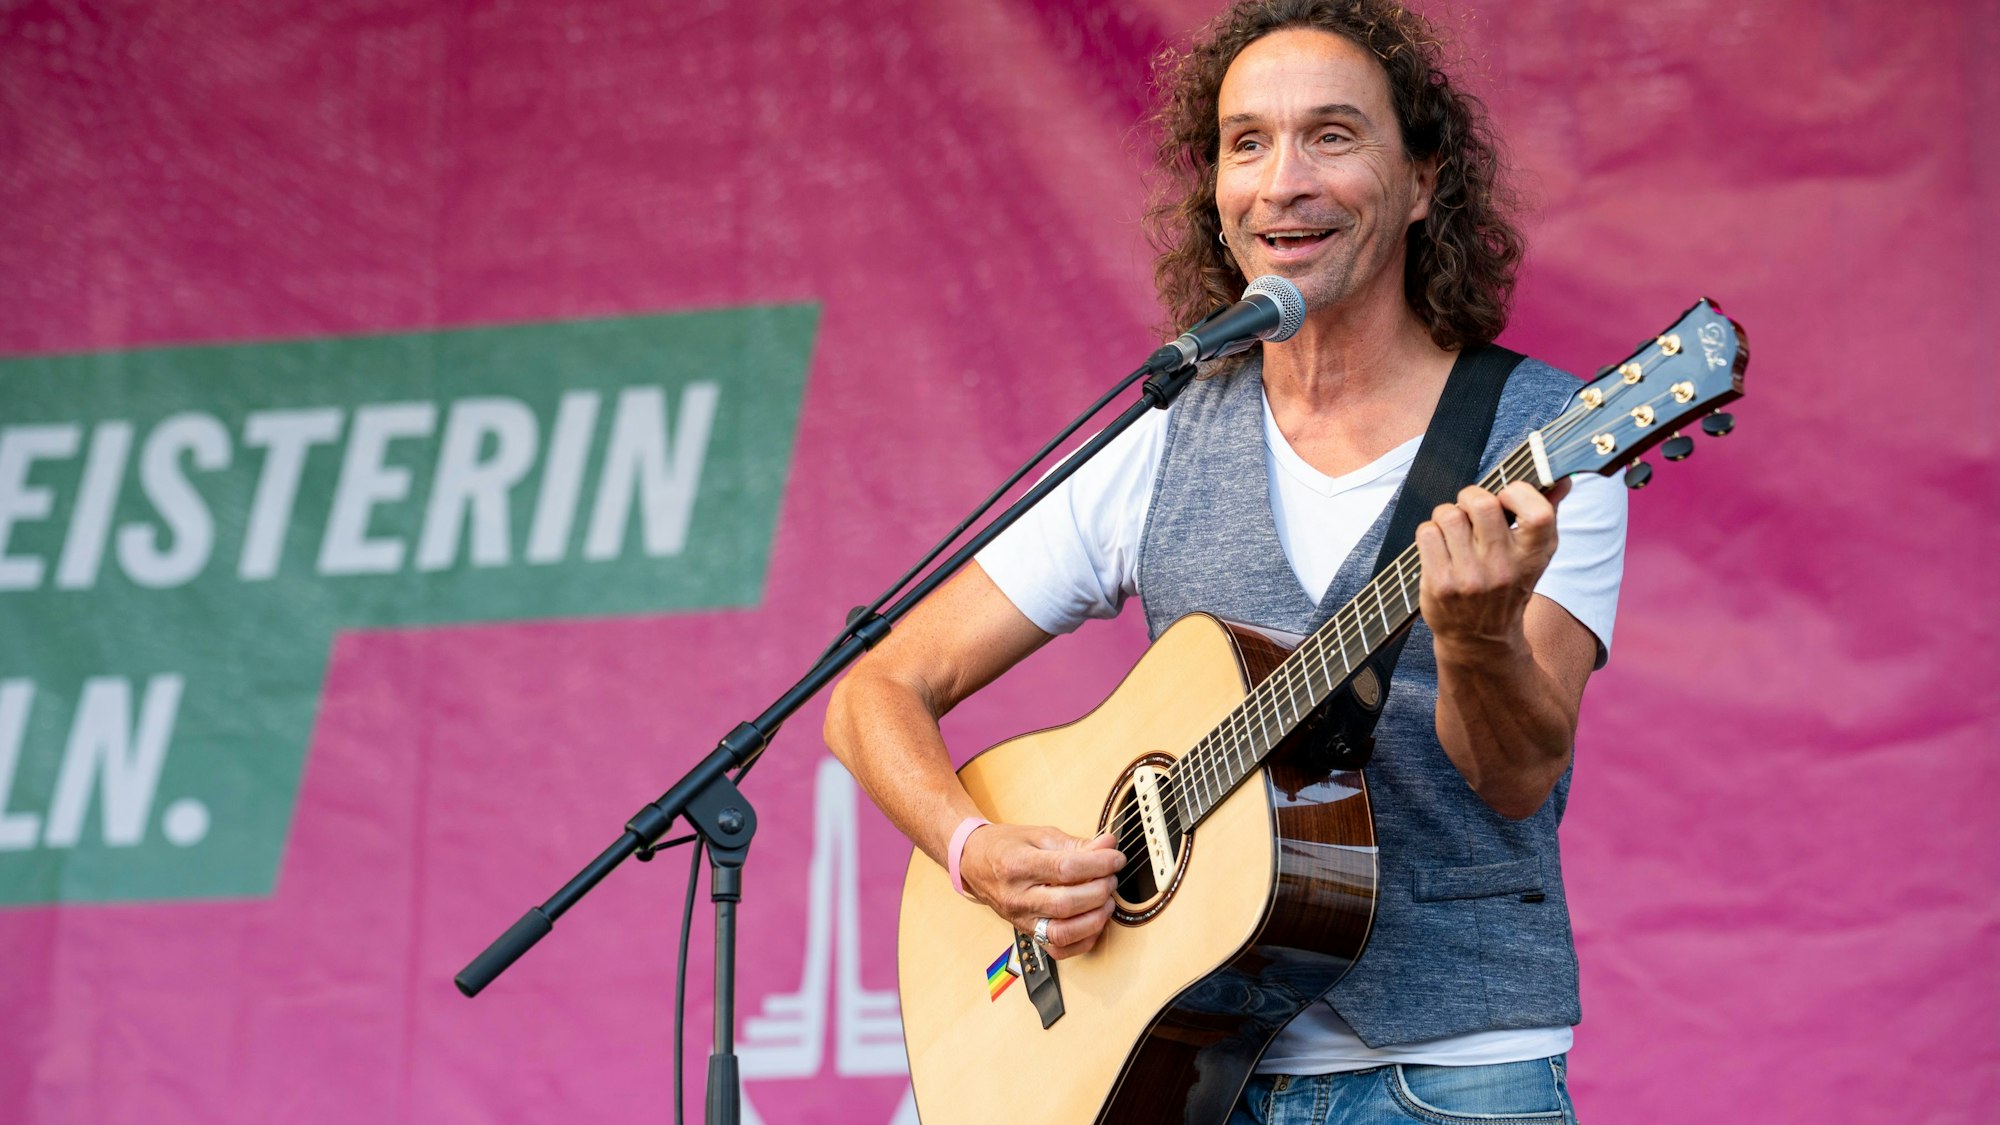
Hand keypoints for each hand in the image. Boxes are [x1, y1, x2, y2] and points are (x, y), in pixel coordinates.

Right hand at [958, 824, 1124, 959]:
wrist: (974, 863)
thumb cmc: (1006, 847)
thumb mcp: (1039, 835)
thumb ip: (1075, 843)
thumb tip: (1108, 846)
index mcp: (1018, 865)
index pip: (1065, 869)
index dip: (1098, 864)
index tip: (1116, 858)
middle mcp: (1018, 897)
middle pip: (1066, 903)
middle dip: (1099, 890)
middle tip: (1111, 877)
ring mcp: (1022, 919)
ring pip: (1063, 932)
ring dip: (1094, 919)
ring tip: (1105, 900)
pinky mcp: (1028, 934)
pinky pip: (1059, 949)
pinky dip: (1084, 940)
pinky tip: (1094, 921)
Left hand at [1415, 479, 1568, 662]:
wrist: (1482, 639)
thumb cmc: (1508, 585)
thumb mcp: (1535, 555)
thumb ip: (1547, 511)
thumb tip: (1562, 478)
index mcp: (1533, 556)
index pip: (1537, 512)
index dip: (1517, 493)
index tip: (1507, 499)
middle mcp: (1503, 568)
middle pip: (1482, 503)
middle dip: (1471, 497)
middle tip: (1471, 511)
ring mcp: (1470, 577)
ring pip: (1448, 514)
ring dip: (1447, 516)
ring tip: (1454, 532)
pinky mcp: (1440, 584)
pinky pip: (1427, 532)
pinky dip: (1430, 533)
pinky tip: (1440, 547)